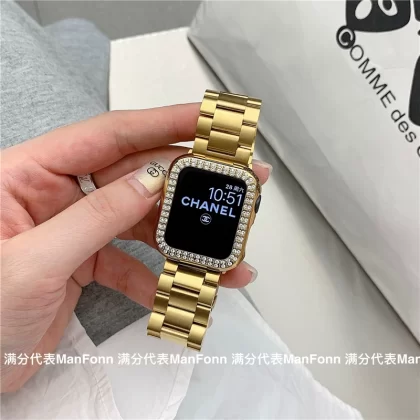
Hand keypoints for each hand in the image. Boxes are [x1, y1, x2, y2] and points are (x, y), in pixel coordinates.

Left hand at [0, 104, 270, 391]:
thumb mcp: (35, 263)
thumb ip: (97, 218)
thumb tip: (150, 183)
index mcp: (27, 175)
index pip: (108, 135)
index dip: (162, 123)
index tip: (207, 122)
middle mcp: (53, 195)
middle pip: (134, 176)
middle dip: (187, 184)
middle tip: (232, 185)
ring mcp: (72, 229)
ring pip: (138, 222)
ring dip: (182, 240)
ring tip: (221, 254)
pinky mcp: (82, 261)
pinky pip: (129, 262)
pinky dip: (157, 277)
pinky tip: (180, 289)